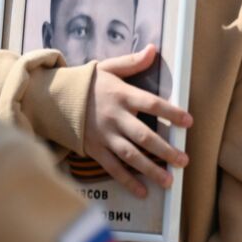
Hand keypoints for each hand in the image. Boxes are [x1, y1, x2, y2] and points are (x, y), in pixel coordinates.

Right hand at [82, 44, 191, 197]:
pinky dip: (128, 180)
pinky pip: (113, 168)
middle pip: (144, 136)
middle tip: (184, 160)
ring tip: (169, 180)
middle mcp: (114, 117)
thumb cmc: (86, 83)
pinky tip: (143, 191)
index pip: (152, 104)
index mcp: (121, 95)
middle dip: (165, 150)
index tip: (189, 122)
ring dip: (150, 169)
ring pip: (130, 156)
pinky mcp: (94, 149)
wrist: (52, 98)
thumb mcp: (108, 68)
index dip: (171, 113)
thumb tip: (153, 49)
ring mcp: (104, 136)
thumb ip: (132, 63)